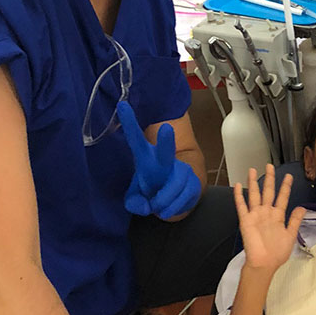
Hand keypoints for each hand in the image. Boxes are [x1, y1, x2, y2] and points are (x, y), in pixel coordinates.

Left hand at [117, 100, 200, 219]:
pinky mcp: (194, 181)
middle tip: (166, 128)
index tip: (121, 105)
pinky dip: (171, 209)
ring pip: (171, 189)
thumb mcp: (137, 197)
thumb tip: (146, 206)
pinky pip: (181, 199)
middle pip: (165, 150)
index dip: (129, 123)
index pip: (135, 139)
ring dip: (162, 202)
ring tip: (158, 205)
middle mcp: (164, 160)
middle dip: (166, 141)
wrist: (181, 193)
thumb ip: (134, 202)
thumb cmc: (154, 188)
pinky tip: (169, 207)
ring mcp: (181, 169)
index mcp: (146, 157)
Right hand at [234, 165, 306, 273]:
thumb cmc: (277, 253)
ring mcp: (255, 215)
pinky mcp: (245, 220)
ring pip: (254, 195)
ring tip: (252, 170)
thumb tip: (302, 207)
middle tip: (270, 166)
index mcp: (278, 216)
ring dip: (253, 182)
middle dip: (270, 178)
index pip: (282, 197)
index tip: (289, 176)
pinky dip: (239, 196)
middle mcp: (266, 213)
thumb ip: (295, 220)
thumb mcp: (290, 235)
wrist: (264, 263)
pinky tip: (238, 185)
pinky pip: (241, 206)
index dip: (286, 187)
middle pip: (268, 191)